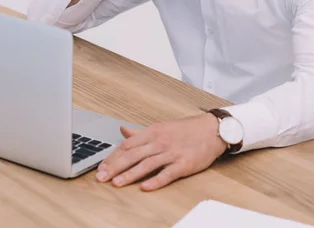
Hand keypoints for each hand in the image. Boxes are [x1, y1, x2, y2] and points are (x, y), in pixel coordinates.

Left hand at [96, 114, 226, 190]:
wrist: (212, 129)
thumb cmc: (186, 129)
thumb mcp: (161, 127)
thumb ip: (140, 133)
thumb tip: (123, 130)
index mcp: (153, 132)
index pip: (128, 145)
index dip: (113, 157)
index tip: (101, 167)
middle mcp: (160, 141)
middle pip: (133, 154)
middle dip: (115, 166)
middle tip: (101, 177)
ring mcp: (172, 152)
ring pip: (147, 164)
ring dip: (131, 174)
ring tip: (116, 183)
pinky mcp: (184, 163)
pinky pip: (168, 173)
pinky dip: (156, 180)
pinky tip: (146, 187)